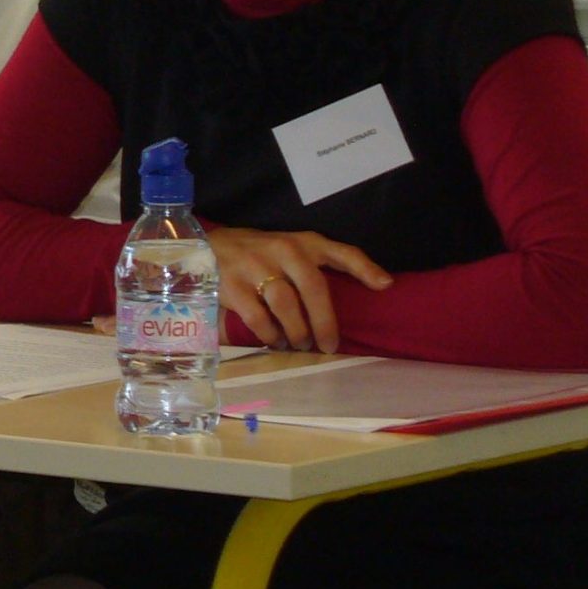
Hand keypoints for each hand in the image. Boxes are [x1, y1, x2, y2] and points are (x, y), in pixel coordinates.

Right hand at [208, 226, 392, 352]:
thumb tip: (376, 289)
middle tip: (328, 346)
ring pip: (286, 304)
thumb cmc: (256, 254)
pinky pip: (258, 316)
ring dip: (297, 331)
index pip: (338, 250)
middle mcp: (281, 249)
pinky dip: (270, 334)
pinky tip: (274, 341)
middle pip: (313, 286)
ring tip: (300, 345)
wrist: (202, 248)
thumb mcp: (288, 250)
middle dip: (324, 321)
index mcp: (300, 242)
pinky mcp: (232, 284)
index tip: (385, 286)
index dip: (363, 267)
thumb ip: (320, 266)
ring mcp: (254, 265)